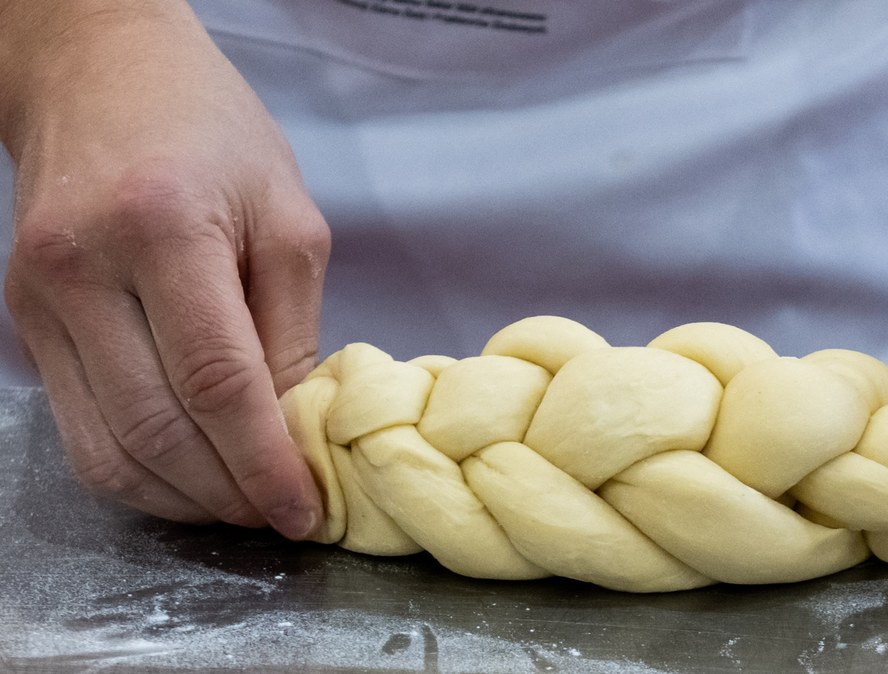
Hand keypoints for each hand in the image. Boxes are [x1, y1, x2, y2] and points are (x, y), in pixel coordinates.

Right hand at [1, 2, 328, 536]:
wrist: (100, 78)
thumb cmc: (213, 136)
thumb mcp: (288, 218)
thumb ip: (292, 329)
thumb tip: (291, 432)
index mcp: (161, 231)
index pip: (216, 384)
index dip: (263, 463)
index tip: (302, 510)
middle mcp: (81, 272)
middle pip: (154, 431)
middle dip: (226, 495)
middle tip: (278, 515)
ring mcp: (37, 302)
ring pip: (104, 450)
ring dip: (180, 500)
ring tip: (240, 506)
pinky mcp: (22, 325)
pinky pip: (75, 429)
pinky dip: (137, 472)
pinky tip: (189, 478)